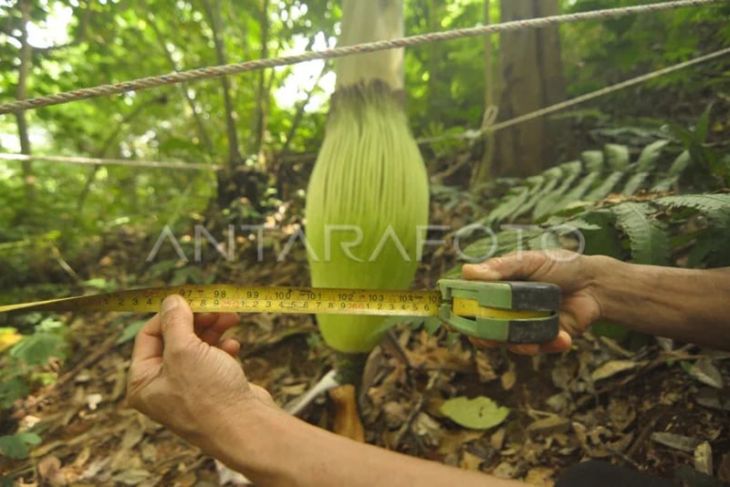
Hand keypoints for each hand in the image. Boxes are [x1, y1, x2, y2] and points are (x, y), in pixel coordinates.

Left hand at [126, 295, 274, 450]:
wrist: (245, 427)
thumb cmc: (208, 395)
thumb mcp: (184, 350)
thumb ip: (175, 320)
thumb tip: (171, 300)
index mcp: (143, 381)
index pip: (149, 335)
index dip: (170, 314)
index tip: (192, 299)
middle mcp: (163, 386)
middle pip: (175, 338)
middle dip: (198, 319)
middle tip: (217, 307)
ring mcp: (189, 388)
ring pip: (198, 346)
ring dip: (214, 329)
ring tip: (232, 320)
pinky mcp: (213, 389)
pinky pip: (214, 359)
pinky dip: (223, 347)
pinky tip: (234, 347)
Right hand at [462, 250, 602, 354]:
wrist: (596, 283)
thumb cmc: (560, 266)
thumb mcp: (529, 261)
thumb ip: (501, 267)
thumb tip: (467, 271)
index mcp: (497, 290)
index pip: (470, 304)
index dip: (459, 312)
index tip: (454, 316)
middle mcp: (506, 310)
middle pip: (483, 330)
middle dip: (484, 337)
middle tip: (489, 338)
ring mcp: (523, 325)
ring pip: (508, 343)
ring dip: (517, 345)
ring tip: (531, 345)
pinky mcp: (543, 338)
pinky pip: (537, 348)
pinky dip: (547, 345)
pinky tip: (561, 338)